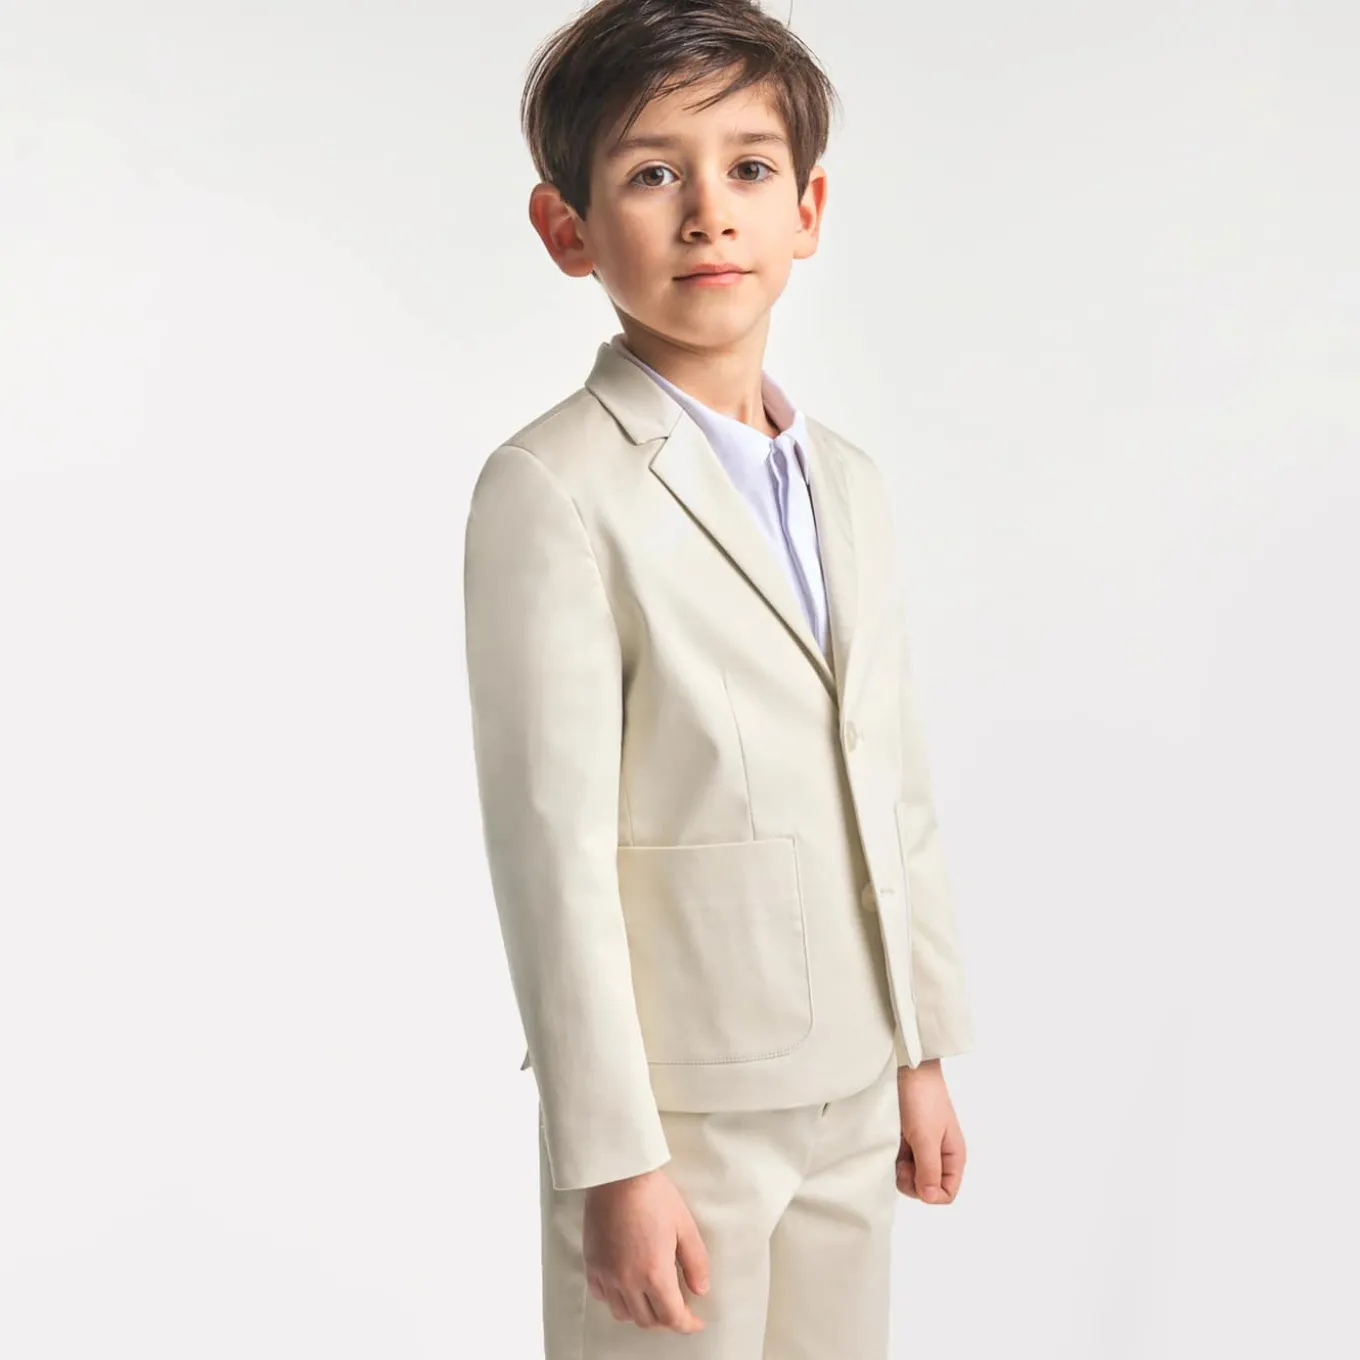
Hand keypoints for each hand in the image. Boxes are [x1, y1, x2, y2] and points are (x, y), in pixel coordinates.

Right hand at [582, 1167, 709, 1332]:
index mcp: (653, 1273)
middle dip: (666, 1319)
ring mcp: (606, 1273)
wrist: (618, 1174)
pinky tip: (626, 1285)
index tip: (696, 1321)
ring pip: (623, 1313)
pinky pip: (602, 1296)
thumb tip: (700, 1289)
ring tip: (652, 1298)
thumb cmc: (653, 1194)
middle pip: (647, 1320)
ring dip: (641, 1312)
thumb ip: (695, 1262)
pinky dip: (617, 1299)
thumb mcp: (684, 1225)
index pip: (671, 1317)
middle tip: (678, 1307)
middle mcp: (627, 1280)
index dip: (687, 1325)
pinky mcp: (592, 1263)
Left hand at [895, 1059, 966, 1203]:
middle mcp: (942, 1155)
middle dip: (913, 1182)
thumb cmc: (923, 1100)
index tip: (915, 1174)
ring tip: (898, 1151)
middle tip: (903, 1162)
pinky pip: (905, 1162)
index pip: (946, 1193)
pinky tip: (893, 1145)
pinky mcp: (911, 1140)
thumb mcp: (925, 1137)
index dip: (929, 1193)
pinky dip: (897, 1159)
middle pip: (928, 1188)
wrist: (911, 1070)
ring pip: (915, 1177)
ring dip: (903, 1170)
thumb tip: (929, 1198)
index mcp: (954, 1156)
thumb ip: (928, 1169)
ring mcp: (926, 1148)